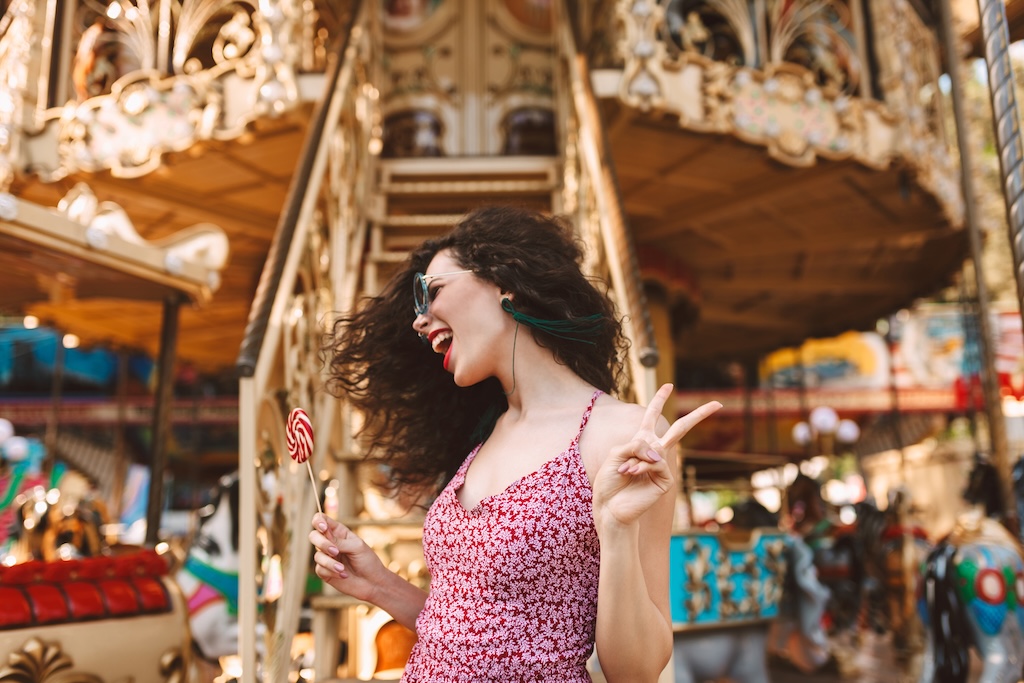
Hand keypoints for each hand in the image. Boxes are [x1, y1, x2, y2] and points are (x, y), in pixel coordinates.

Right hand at [309, 512, 386, 602]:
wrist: (372, 582)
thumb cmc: (367, 561)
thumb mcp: (357, 547)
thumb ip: (340, 541)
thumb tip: (324, 535)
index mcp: (339, 532)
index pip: (322, 521)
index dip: (319, 521)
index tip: (323, 528)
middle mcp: (330, 543)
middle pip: (314, 536)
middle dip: (322, 543)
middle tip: (335, 551)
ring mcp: (327, 557)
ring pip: (317, 555)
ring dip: (330, 562)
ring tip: (342, 569)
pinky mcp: (325, 571)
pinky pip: (320, 569)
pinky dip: (331, 571)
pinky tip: (343, 575)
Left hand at [593, 383, 720, 526]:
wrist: (610, 505)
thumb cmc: (610, 481)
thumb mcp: (617, 454)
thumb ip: (636, 445)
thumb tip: (660, 452)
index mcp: (641, 441)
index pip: (652, 416)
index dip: (659, 400)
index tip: (668, 385)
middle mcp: (655, 451)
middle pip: (680, 428)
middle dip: (699, 415)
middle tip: (718, 404)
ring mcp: (662, 465)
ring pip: (661, 447)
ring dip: (636, 458)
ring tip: (624, 470)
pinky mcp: (666, 480)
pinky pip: (656, 463)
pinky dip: (642, 466)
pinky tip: (632, 474)